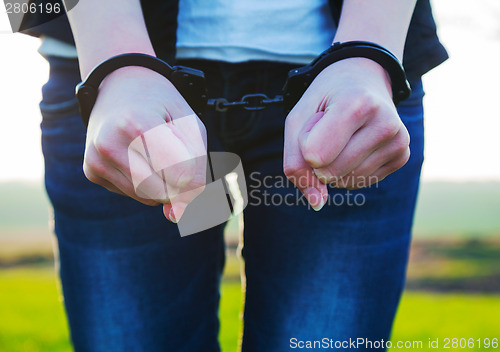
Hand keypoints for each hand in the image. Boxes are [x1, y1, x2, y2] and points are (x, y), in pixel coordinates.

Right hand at [83, 66, 206, 221]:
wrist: (118, 86)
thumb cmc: (160, 105)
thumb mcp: (189, 125)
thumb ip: (196, 168)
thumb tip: (175, 216)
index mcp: (137, 124)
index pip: (182, 175)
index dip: (195, 171)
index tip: (191, 156)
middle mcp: (110, 144)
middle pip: (165, 191)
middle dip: (179, 181)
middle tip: (177, 155)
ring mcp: (97, 160)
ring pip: (150, 197)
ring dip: (163, 182)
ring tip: (154, 149)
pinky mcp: (92, 172)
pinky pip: (134, 194)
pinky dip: (146, 182)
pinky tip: (139, 156)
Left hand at [284, 58, 410, 209]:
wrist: (363, 80)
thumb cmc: (324, 100)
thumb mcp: (298, 120)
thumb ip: (296, 163)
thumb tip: (317, 204)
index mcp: (357, 103)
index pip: (314, 156)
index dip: (304, 144)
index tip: (317, 120)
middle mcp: (385, 122)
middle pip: (329, 173)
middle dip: (318, 157)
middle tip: (329, 127)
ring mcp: (399, 140)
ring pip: (344, 181)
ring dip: (332, 165)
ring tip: (343, 134)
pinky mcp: (403, 156)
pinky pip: (359, 182)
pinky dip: (347, 171)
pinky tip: (355, 145)